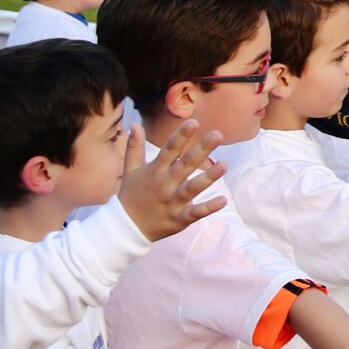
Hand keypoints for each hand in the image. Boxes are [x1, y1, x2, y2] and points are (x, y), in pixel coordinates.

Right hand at [117, 121, 227, 240]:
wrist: (125, 227)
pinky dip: (209, 208)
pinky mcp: (179, 218)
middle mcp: (165, 184)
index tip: (194, 121)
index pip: (170, 149)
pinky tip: (223, 200)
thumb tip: (135, 123)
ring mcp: (172, 201)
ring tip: (224, 164)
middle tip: (218, 135)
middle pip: (186, 164)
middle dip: (201, 149)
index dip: (181, 136)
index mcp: (155, 170)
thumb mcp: (130, 169)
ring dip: (208, 177)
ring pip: (192, 188)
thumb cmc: (131, 195)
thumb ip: (134, 147)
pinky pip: (195, 212)